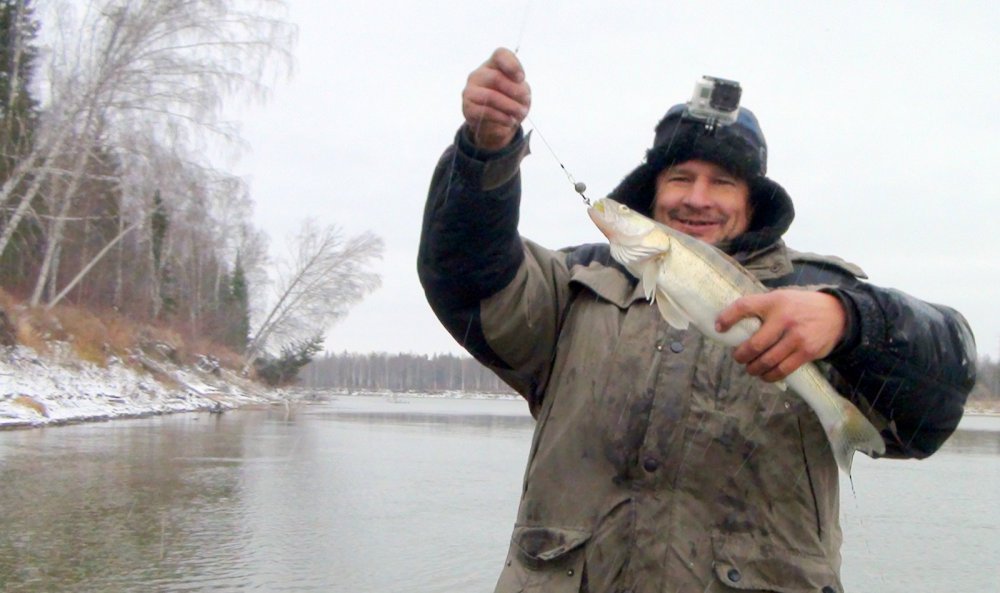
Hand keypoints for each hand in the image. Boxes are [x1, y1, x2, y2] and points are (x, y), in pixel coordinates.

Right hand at [462, 47, 530, 150]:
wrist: (496, 124)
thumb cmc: (510, 101)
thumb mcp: (520, 91)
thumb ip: (519, 88)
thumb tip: (519, 93)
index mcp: (493, 64)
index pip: (500, 55)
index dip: (512, 65)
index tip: (522, 78)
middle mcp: (479, 74)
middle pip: (495, 78)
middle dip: (514, 91)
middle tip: (525, 100)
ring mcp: (470, 90)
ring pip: (490, 96)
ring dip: (509, 106)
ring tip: (520, 113)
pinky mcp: (467, 107)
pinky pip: (485, 111)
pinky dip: (501, 117)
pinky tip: (510, 121)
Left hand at [715, 289, 846, 381]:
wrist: (836, 314)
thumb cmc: (800, 307)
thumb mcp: (780, 298)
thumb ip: (759, 307)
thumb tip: (728, 322)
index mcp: (774, 301)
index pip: (744, 306)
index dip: (727, 317)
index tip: (719, 327)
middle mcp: (785, 318)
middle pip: (754, 344)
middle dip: (741, 356)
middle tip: (738, 358)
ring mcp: (797, 337)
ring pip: (767, 361)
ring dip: (754, 369)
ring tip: (751, 368)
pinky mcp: (807, 352)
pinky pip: (783, 370)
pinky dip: (770, 376)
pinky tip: (765, 375)